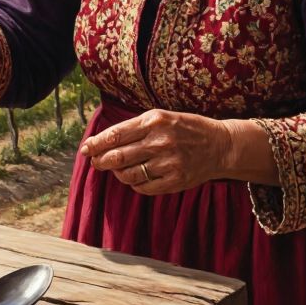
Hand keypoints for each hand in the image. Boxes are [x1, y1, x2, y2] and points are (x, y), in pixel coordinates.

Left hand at [78, 109, 234, 194]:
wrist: (220, 145)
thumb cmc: (185, 129)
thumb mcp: (161, 117)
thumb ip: (134, 127)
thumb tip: (103, 140)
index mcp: (154, 121)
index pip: (115, 135)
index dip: (95, 144)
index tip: (85, 149)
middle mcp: (160, 141)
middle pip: (117, 157)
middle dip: (100, 161)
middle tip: (95, 162)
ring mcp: (168, 163)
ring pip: (128, 175)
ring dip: (117, 174)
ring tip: (117, 169)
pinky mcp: (175, 181)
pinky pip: (143, 187)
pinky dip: (134, 184)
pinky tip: (135, 177)